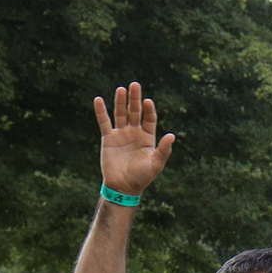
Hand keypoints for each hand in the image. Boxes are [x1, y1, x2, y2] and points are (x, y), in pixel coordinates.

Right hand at [93, 82, 176, 197]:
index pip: (149, 118)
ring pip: (121, 114)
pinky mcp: (108, 138)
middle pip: (135, 112)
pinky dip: (101, 111)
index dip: (149, 110)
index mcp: (147, 137)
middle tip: (135, 85)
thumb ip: (164, 150)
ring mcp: (121, 134)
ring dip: (121, 102)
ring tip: (121, 89)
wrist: (123, 187)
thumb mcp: (156, 164)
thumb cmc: (142, 177)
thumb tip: (172, 135)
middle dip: (135, 99)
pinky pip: (104, 122)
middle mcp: (134, 132)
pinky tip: (99, 99)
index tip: (147, 102)